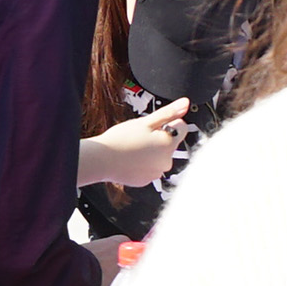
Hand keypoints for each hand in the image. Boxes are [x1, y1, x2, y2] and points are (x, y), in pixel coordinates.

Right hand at [77, 99, 192, 189]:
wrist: (102, 160)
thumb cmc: (120, 140)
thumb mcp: (145, 122)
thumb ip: (168, 113)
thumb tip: (185, 104)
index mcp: (168, 144)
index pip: (182, 128)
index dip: (169, 122)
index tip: (155, 123)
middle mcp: (166, 161)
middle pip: (170, 143)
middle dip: (159, 137)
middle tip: (141, 135)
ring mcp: (156, 173)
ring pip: (159, 156)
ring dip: (151, 151)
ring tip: (134, 147)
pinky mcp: (146, 181)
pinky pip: (150, 168)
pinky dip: (143, 163)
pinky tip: (132, 158)